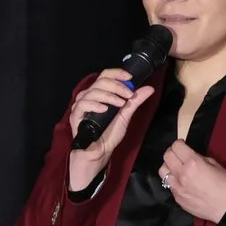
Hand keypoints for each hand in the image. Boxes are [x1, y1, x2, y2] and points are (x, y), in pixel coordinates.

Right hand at [65, 72, 156, 192]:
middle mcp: (89, 96)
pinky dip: (94, 105)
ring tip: (120, 104)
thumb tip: (149, 88)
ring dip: (108, 95)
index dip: (117, 73)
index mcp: (100, 94)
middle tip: (128, 95)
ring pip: (92, 91)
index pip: (106, 75)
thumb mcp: (125, 116)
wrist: (99, 152)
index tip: (130, 78)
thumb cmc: (109, 134)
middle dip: (117, 86)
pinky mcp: (75, 115)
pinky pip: (82, 104)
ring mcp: (81, 105)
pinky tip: (104, 109)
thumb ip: (135, 101)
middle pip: (100, 81)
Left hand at [159, 141, 225, 225]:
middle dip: (172, 152)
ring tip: (177, 168)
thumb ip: (199, 158)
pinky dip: (173, 180)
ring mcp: (177, 187)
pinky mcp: (177, 198)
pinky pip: (169, 185)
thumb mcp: (215, 164)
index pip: (176, 146)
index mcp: (193, 163)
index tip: (182, 145)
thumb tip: (189, 155)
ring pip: (162, 170)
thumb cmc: (225, 185)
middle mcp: (181, 174)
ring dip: (169, 166)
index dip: (179, 143)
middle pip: (166, 156)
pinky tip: (182, 182)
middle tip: (179, 154)